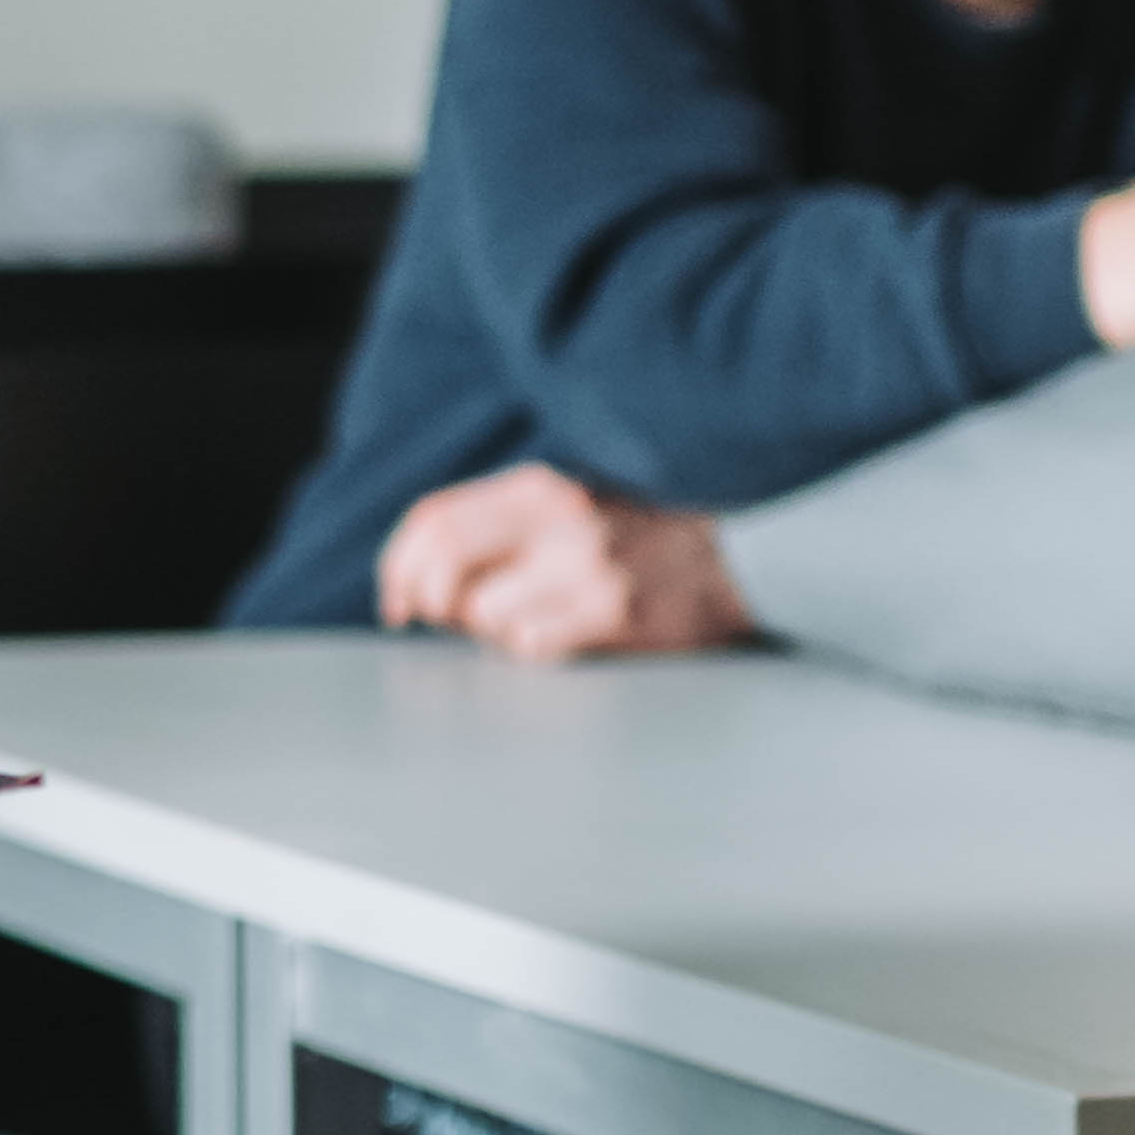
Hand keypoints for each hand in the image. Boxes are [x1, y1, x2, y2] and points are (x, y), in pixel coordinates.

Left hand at [372, 464, 749, 660]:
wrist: (740, 554)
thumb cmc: (642, 536)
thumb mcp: (569, 505)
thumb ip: (502, 526)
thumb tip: (422, 576)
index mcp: (540, 487)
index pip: (434, 519)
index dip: (398, 565)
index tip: (395, 603)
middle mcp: (559, 520)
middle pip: (443, 563)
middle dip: (424, 601)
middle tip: (432, 622)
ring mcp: (587, 569)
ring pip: (484, 615)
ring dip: (489, 630)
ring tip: (530, 619)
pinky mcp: (615, 615)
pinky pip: (532, 646)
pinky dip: (532, 647)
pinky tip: (564, 634)